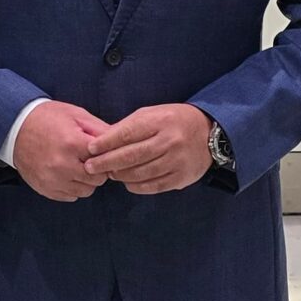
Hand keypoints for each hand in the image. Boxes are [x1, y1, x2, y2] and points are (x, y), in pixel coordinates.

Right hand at [12, 100, 109, 201]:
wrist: (14, 128)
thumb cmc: (47, 118)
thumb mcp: (76, 115)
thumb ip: (100, 130)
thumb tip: (121, 143)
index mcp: (73, 143)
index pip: (106, 160)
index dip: (108, 156)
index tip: (104, 152)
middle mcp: (63, 165)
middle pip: (98, 179)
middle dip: (98, 170)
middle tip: (90, 159)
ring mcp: (53, 180)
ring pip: (86, 191)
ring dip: (86, 181)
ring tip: (78, 166)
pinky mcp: (45, 189)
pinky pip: (70, 197)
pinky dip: (73, 188)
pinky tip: (67, 173)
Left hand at [82, 104, 213, 194]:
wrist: (209, 132)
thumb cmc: (173, 121)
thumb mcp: (152, 114)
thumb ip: (129, 126)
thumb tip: (102, 141)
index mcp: (160, 121)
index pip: (128, 133)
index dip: (106, 143)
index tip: (90, 149)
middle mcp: (170, 141)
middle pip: (132, 156)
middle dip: (107, 162)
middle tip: (91, 166)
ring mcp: (177, 161)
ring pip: (140, 173)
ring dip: (120, 175)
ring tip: (109, 173)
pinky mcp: (181, 177)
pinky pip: (153, 186)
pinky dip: (136, 186)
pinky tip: (127, 182)